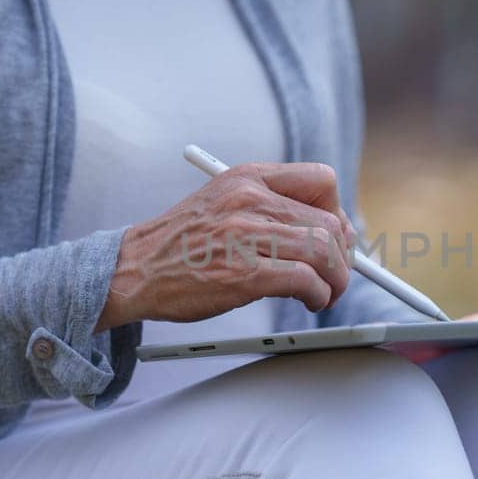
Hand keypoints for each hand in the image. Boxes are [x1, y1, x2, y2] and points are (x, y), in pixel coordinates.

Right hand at [96, 162, 356, 331]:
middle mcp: (250, 199)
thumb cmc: (182, 242)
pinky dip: (319, 294)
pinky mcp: (244, 273)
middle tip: (336, 274)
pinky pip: (307, 279)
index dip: (337, 212)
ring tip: (326, 292)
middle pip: (330, 222)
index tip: (333, 235)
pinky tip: (310, 300)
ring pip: (325, 251)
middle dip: (343, 255)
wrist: (134, 269)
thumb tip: (329, 228)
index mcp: (248, 177)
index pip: (322, 180)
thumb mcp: (224, 201)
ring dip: (336, 279)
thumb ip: (270, 205)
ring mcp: (246, 235)